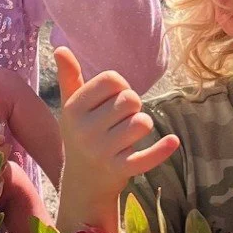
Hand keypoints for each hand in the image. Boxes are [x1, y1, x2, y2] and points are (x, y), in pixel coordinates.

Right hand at [53, 46, 178, 232]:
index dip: (121, 86)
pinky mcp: (119, 171)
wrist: (82, 184)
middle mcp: (84, 130)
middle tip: (123, 120)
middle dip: (133, 107)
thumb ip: (70, 78)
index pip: (112, 79)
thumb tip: (60, 48)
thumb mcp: (72, 109)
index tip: (115, 100)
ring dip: (143, 126)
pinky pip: (147, 157)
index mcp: (73, 109)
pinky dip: (162, 149)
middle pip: (130, 99)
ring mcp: (101, 152)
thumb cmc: (81, 136)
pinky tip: (172, 141)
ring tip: (130, 135)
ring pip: (142, 123)